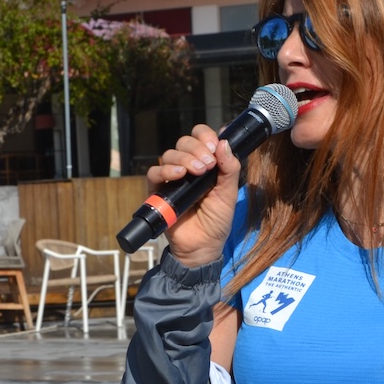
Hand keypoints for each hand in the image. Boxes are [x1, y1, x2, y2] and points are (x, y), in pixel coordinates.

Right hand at [148, 123, 239, 267]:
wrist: (202, 246)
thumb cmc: (216, 220)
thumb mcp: (229, 193)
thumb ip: (230, 168)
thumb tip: (225, 142)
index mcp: (205, 163)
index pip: (200, 137)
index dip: (205, 136)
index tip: (214, 147)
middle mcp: (187, 166)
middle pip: (184, 142)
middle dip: (196, 148)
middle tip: (208, 165)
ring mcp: (171, 178)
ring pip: (169, 154)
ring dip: (184, 158)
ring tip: (197, 172)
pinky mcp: (157, 191)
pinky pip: (154, 173)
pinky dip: (166, 170)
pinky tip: (178, 174)